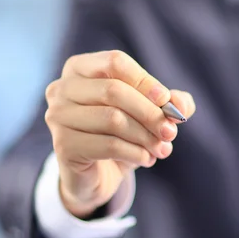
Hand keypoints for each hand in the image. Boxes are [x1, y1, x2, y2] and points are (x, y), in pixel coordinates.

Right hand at [45, 50, 195, 217]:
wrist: (97, 175)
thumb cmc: (122, 135)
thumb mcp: (148, 115)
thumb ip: (169, 103)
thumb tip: (181, 104)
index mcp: (80, 68)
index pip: (115, 62)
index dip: (145, 81)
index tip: (167, 102)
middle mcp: (62, 88)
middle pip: (114, 90)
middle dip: (150, 113)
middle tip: (171, 132)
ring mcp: (57, 117)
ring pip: (113, 119)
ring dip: (146, 137)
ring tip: (162, 149)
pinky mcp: (63, 145)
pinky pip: (108, 145)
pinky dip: (136, 153)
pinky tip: (146, 159)